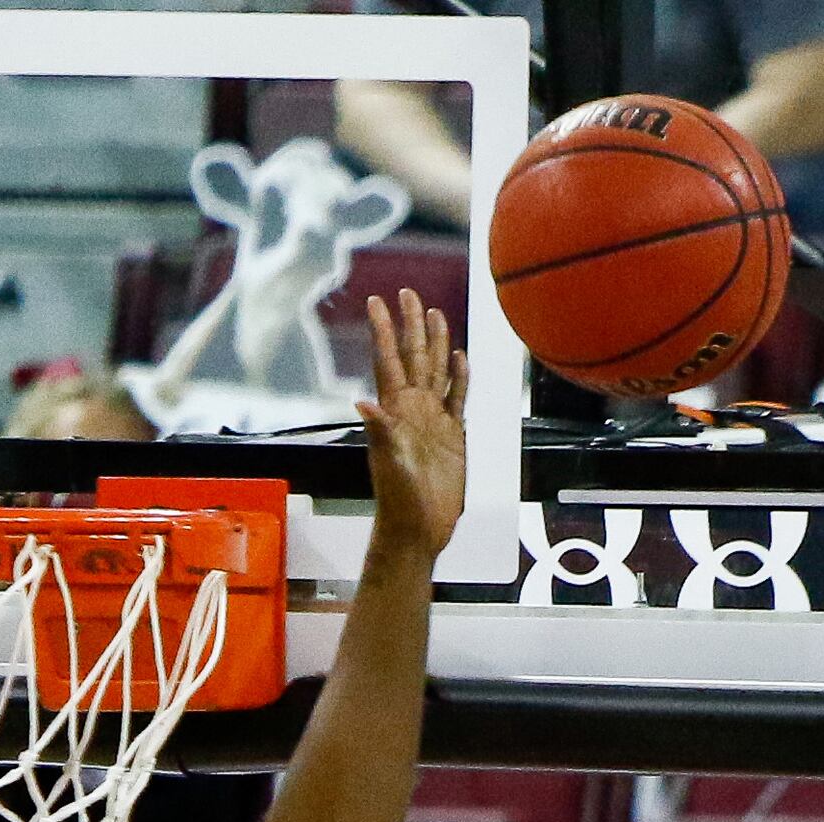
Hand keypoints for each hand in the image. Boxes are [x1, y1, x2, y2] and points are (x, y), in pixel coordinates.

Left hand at [358, 291, 469, 563]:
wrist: (419, 528)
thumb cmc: (399, 500)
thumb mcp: (390, 464)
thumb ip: (380, 432)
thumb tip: (363, 402)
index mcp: (395, 410)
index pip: (388, 361)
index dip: (382, 331)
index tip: (376, 301)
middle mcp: (412, 409)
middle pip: (413, 356)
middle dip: (409, 324)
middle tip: (407, 292)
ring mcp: (432, 419)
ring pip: (436, 370)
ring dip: (435, 342)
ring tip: (433, 312)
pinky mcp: (452, 434)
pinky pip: (457, 398)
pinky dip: (459, 377)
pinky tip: (460, 357)